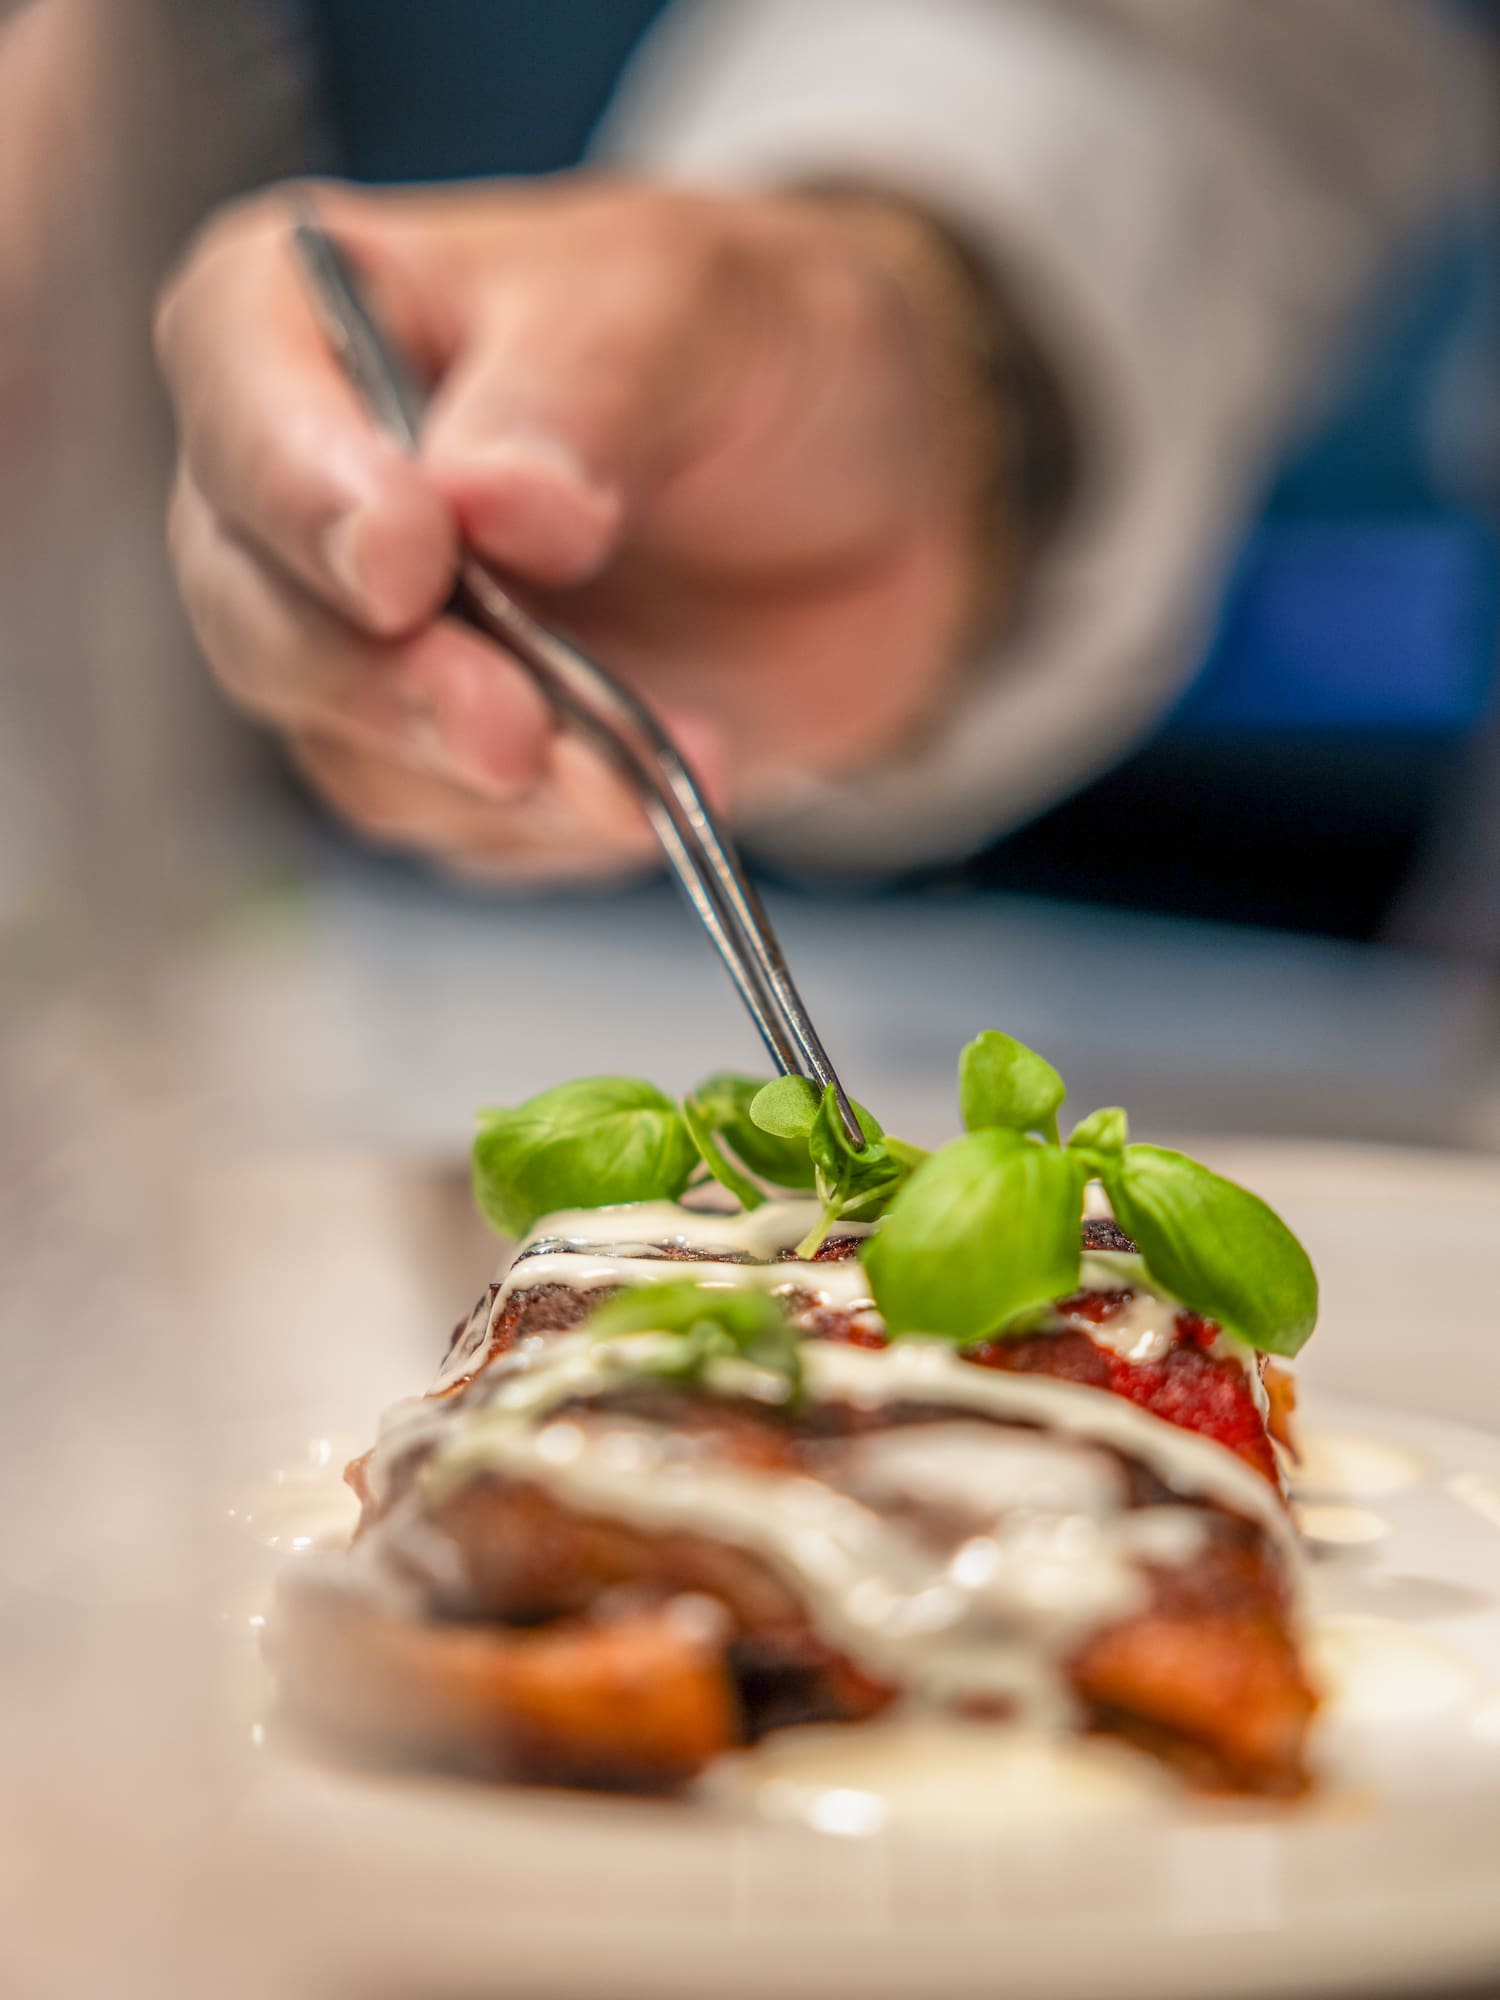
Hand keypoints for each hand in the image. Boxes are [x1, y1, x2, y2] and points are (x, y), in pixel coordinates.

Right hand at [156, 177, 997, 880]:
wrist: (871, 508)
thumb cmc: (758, 358)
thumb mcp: (701, 312)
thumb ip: (586, 388)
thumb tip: (491, 503)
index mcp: (324, 312)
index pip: (234, 381)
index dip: (298, 485)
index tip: (409, 561)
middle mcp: (310, 484)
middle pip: (256, 605)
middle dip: (386, 685)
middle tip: (513, 729)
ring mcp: (367, 637)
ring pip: (347, 744)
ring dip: (492, 783)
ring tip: (631, 774)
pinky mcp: (443, 755)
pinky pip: (455, 821)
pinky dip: (555, 825)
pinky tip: (651, 791)